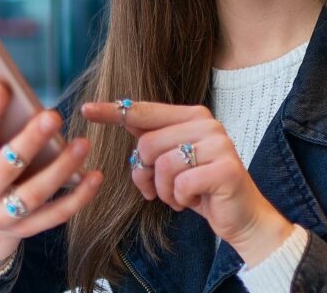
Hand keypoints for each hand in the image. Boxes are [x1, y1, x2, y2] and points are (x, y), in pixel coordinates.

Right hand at [0, 80, 103, 267]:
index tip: (2, 87)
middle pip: (4, 168)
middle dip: (28, 141)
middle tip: (53, 115)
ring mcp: (2, 217)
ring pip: (32, 195)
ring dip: (60, 169)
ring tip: (83, 143)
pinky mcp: (28, 231)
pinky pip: (56, 215)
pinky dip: (78, 197)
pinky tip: (96, 176)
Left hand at [81, 101, 292, 266]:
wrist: (240, 216)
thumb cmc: (201, 187)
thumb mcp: (172, 161)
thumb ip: (152, 140)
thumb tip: (122, 117)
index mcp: (193, 116)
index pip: (145, 111)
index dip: (114, 112)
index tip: (86, 109)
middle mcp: (207, 124)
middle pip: (148, 144)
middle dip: (145, 173)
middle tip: (155, 189)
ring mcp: (219, 144)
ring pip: (162, 166)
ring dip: (163, 191)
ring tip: (178, 196)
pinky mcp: (225, 169)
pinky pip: (180, 185)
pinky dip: (179, 200)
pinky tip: (191, 202)